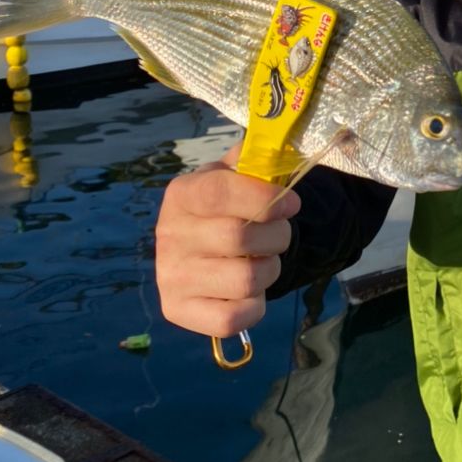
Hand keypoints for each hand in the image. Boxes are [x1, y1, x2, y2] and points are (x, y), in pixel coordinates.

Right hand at [155, 142, 299, 336]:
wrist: (200, 249)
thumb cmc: (225, 207)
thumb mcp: (236, 174)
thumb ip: (257, 157)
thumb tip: (283, 143)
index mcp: (181, 194)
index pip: (220, 192)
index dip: (263, 198)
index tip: (292, 203)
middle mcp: (168, 236)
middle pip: (240, 237)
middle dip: (277, 236)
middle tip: (279, 235)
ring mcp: (170, 277)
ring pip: (245, 279)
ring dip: (269, 270)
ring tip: (263, 261)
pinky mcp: (178, 312)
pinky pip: (234, 319)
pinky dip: (255, 306)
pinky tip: (249, 291)